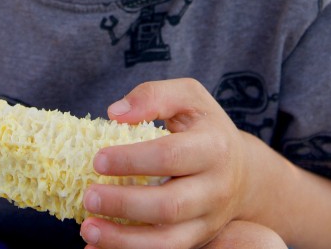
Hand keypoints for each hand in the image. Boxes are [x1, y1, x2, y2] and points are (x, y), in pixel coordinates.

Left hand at [79, 78, 256, 248]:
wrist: (242, 171)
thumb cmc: (205, 128)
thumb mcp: (188, 97)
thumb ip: (154, 96)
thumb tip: (116, 113)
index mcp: (214, 147)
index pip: (170, 156)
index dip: (131, 160)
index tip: (97, 160)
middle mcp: (216, 188)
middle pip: (170, 205)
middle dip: (125, 204)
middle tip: (88, 196)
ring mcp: (209, 220)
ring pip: (168, 240)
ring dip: (124, 240)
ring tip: (88, 229)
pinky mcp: (198, 240)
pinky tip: (98, 247)